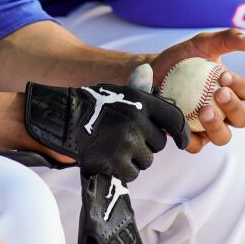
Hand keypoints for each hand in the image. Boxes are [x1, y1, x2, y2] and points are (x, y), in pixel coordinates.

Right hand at [22, 80, 188, 181]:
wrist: (61, 120)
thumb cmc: (91, 106)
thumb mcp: (116, 92)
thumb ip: (138, 89)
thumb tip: (149, 70)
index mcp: (140, 100)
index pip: (174, 119)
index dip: (182, 134)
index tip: (183, 142)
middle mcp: (136, 120)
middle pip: (159, 143)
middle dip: (147, 144)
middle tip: (126, 138)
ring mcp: (126, 142)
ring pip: (146, 160)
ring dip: (134, 158)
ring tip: (114, 147)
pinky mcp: (115, 162)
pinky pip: (132, 173)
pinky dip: (122, 170)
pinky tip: (108, 158)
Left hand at [149, 30, 244, 152]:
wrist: (152, 72)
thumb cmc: (182, 58)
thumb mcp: (202, 43)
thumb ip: (227, 39)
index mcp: (233, 91)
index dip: (241, 86)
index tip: (224, 76)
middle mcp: (225, 112)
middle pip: (243, 118)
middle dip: (234, 107)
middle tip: (219, 93)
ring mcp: (209, 127)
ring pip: (223, 137)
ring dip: (217, 126)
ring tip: (204, 110)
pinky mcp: (190, 137)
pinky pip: (195, 145)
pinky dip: (192, 139)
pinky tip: (184, 126)